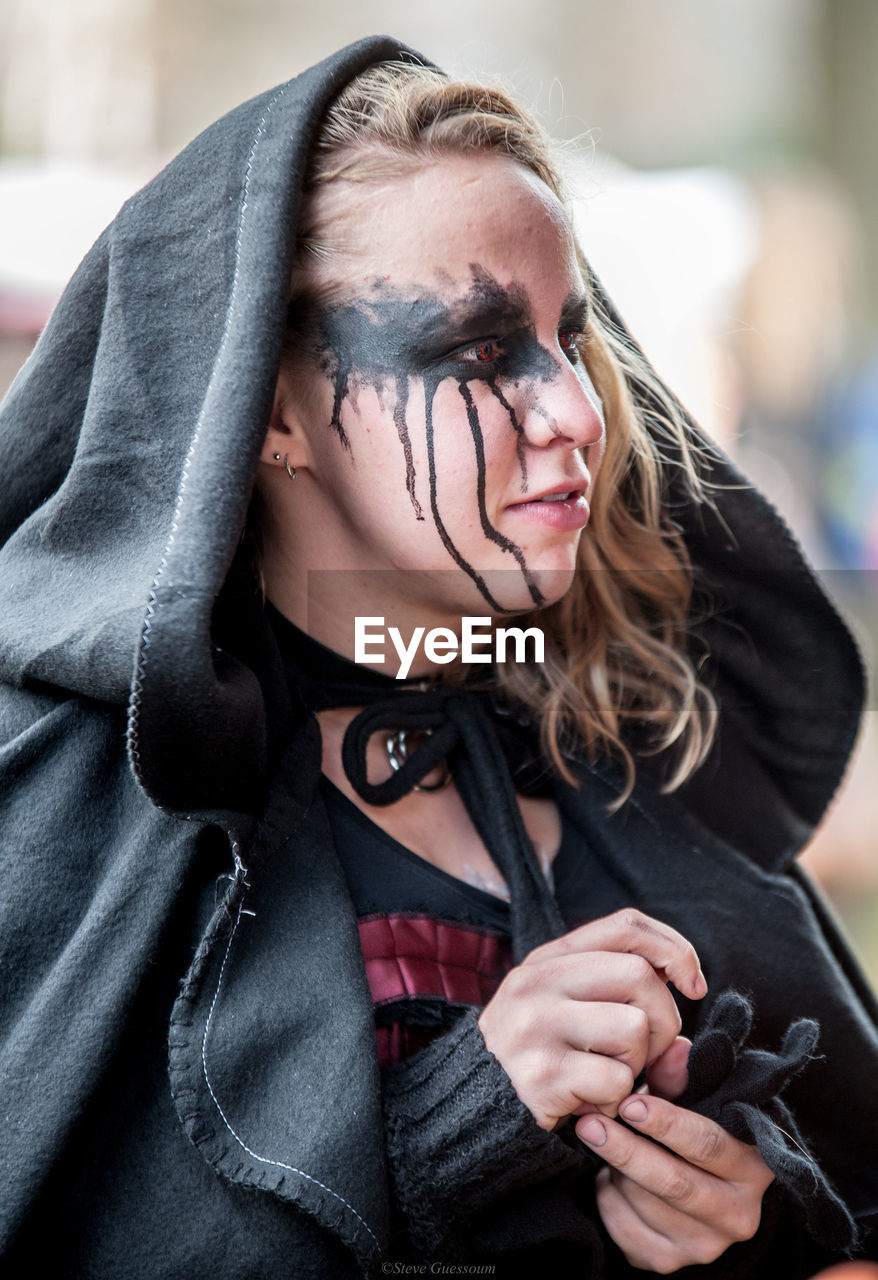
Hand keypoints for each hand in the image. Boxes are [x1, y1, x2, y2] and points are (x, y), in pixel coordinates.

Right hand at [477, 909, 706, 1129]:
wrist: (475, 1108)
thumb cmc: (539, 1057)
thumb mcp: (571, 1015)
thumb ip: (628, 1010)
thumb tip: (684, 1047)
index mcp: (548, 959)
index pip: (626, 925)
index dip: (673, 948)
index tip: (694, 984)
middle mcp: (538, 982)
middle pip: (640, 975)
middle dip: (663, 1020)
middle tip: (643, 1052)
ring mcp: (537, 1025)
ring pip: (635, 1028)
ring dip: (638, 1064)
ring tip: (610, 1077)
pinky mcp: (543, 1074)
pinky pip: (618, 1081)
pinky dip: (618, 1101)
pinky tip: (591, 1103)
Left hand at [577, 1090, 774, 1272]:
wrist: (697, 1188)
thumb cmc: (692, 1131)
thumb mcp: (693, 1100)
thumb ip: (678, 1076)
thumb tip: (674, 1047)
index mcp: (753, 1166)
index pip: (708, 1144)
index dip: (666, 1123)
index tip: (629, 1102)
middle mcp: (739, 1214)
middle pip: (675, 1183)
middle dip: (628, 1151)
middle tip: (590, 1123)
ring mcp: (707, 1245)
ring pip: (645, 1205)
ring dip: (617, 1172)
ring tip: (606, 1143)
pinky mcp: (672, 1262)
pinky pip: (626, 1232)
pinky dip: (609, 1200)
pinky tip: (609, 1179)